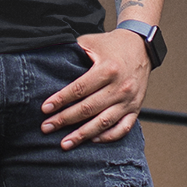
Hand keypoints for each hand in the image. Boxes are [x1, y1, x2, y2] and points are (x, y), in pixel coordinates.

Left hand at [41, 31, 151, 147]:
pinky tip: (92, 140)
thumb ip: (72, 52)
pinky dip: (107, 137)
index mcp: (108, 69)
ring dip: (83, 135)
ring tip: (65, 143)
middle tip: (47, 127)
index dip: (61, 100)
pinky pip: (123, 128)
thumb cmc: (112, 45)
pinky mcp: (136, 108)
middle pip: (88, 108)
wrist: (141, 47)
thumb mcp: (91, 42)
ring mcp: (129, 100)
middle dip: (65, 120)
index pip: (79, 89)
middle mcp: (120, 87)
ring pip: (104, 122)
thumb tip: (50, 61)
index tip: (45, 109)